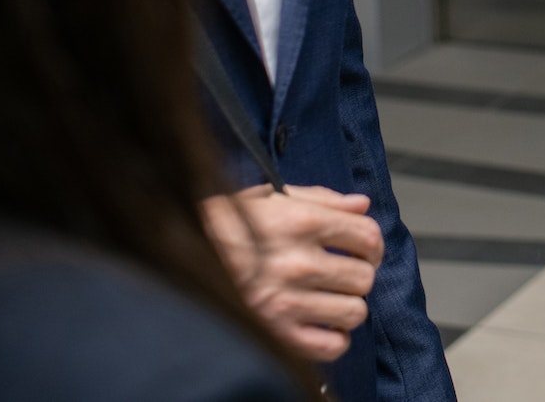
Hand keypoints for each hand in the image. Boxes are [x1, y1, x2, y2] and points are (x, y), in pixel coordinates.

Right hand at [202, 184, 383, 360]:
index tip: (364, 250)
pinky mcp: (273, 333)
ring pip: (354, 312)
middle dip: (358, 276)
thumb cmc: (222, 225)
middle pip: (365, 277)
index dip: (372, 245)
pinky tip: (319, 325)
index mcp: (300, 222)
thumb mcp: (268, 197)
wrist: (173, 256)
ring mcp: (285, 301)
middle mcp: (296, 262)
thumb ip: (321, 198)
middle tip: (342, 276)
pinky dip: (333, 339)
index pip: (368, 236)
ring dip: (347, 308)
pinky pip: (330, 346)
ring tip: (329, 300)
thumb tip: (360, 205)